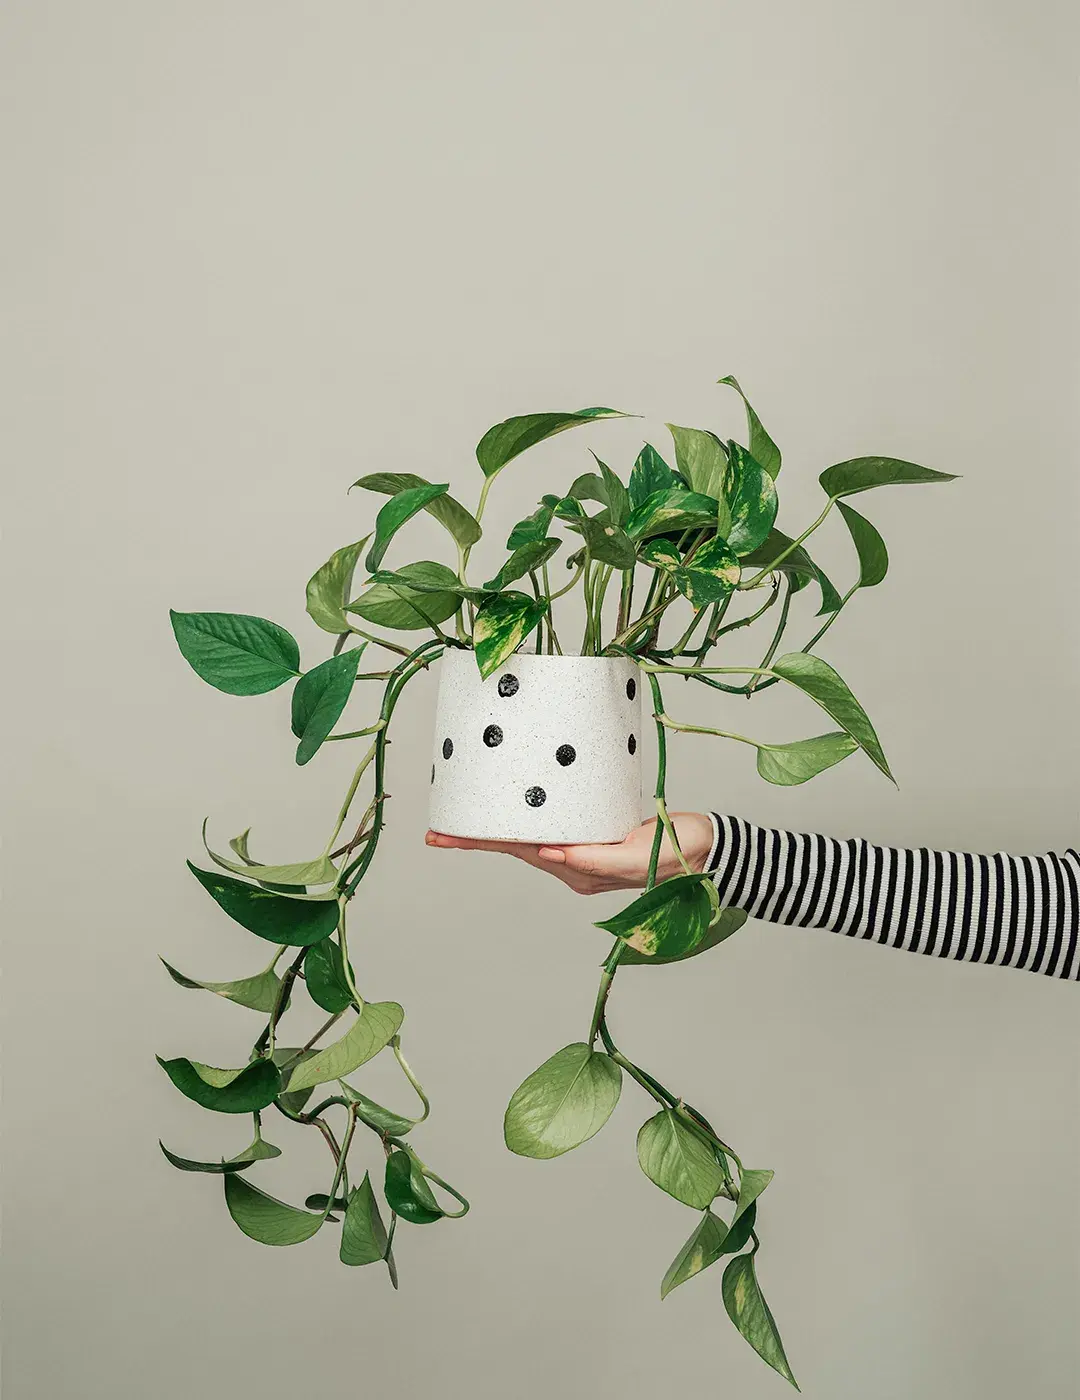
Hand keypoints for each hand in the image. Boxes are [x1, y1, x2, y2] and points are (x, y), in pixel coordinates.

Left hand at [425, 812, 714, 894]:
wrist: (712, 850)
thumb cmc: (681, 853)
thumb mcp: (639, 857)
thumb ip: (597, 859)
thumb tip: (552, 853)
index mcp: (581, 871)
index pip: (520, 852)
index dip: (481, 842)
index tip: (444, 837)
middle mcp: (576, 864)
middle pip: (517, 846)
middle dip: (477, 838)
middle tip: (437, 831)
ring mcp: (586, 851)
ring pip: (531, 837)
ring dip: (499, 829)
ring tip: (466, 817)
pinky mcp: (598, 833)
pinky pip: (553, 825)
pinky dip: (528, 817)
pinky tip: (516, 807)